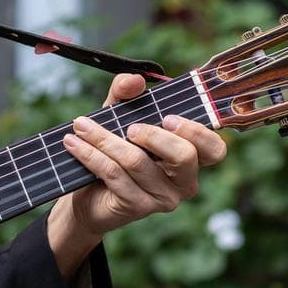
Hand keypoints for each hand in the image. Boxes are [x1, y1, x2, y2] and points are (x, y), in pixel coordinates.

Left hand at [49, 73, 227, 264]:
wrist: (86, 195)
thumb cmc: (113, 152)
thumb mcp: (119, 118)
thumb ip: (126, 95)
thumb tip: (135, 80)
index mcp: (190, 158)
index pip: (214, 149)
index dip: (197, 132)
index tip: (168, 117)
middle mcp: (184, 181)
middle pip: (184, 156)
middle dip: (153, 136)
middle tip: (129, 127)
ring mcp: (162, 198)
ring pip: (137, 162)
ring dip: (104, 139)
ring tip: (80, 126)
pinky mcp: (137, 207)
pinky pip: (114, 174)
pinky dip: (90, 154)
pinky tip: (73, 142)